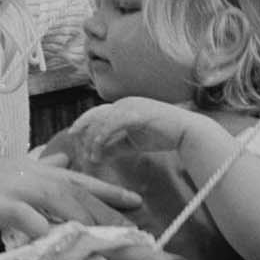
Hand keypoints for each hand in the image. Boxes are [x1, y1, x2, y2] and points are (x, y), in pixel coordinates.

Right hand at [0, 156, 140, 242]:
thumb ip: (14, 194)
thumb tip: (36, 201)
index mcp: (23, 167)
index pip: (75, 178)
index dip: (108, 191)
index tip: (135, 204)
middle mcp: (25, 171)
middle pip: (81, 196)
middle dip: (115, 219)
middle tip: (143, 240)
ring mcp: (13, 186)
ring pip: (69, 209)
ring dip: (98, 233)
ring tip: (123, 253)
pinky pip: (38, 228)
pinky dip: (59, 246)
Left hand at [68, 99, 202, 157]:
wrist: (186, 132)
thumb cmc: (162, 135)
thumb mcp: (132, 143)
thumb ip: (115, 146)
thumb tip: (98, 155)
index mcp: (122, 107)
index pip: (96, 114)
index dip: (83, 124)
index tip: (73, 136)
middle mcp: (124, 103)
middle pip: (94, 114)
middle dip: (82, 130)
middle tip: (75, 146)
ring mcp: (131, 106)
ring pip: (102, 120)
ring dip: (94, 139)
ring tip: (92, 156)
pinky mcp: (138, 113)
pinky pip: (114, 122)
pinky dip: (104, 134)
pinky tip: (99, 145)